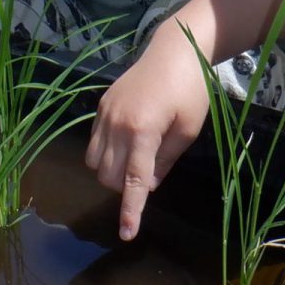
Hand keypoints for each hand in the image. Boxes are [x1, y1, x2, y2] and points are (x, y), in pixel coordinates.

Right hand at [84, 23, 214, 241]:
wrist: (175, 50)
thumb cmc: (191, 91)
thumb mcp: (187, 130)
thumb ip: (165, 161)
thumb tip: (147, 186)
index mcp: (142, 132)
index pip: (133, 181)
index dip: (130, 211)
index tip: (127, 234)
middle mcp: (117, 124)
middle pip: (108, 176)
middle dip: (124, 186)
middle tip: (149, 172)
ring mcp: (105, 114)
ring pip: (94, 162)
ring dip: (112, 171)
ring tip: (136, 158)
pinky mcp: (101, 106)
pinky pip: (93, 142)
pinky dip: (105, 153)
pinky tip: (126, 143)